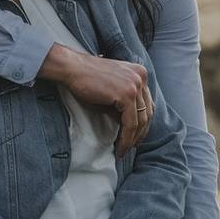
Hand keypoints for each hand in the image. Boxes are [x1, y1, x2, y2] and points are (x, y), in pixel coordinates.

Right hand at [39, 44, 154, 156]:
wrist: (72, 68)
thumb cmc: (87, 80)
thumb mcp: (111, 92)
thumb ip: (124, 105)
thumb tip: (130, 127)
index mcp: (139, 73)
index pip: (147, 103)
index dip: (143, 122)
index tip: (136, 136)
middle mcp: (141, 77)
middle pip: (147, 112)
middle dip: (140, 133)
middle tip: (131, 146)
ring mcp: (136, 84)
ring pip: (141, 120)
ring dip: (132, 139)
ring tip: (123, 150)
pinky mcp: (127, 94)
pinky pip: (131, 123)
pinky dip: (126, 138)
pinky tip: (120, 147)